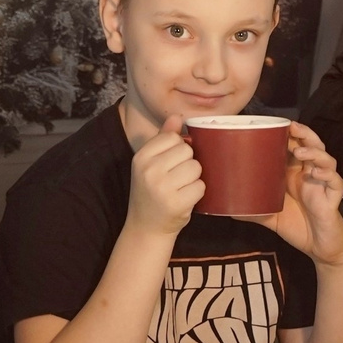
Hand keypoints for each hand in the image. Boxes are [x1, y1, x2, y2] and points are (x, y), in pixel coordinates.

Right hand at [125, 116, 203, 237]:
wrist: (145, 227)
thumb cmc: (151, 192)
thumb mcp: (150, 163)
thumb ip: (163, 138)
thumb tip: (177, 116)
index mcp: (141, 156)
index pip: (173, 137)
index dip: (178, 149)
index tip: (170, 163)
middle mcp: (149, 170)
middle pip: (187, 151)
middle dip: (188, 163)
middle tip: (176, 179)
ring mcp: (162, 188)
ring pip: (196, 167)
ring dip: (194, 178)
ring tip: (181, 188)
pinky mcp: (176, 204)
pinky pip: (201, 186)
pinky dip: (197, 193)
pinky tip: (185, 199)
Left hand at [238, 122, 342, 264]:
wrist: (318, 248)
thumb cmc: (296, 227)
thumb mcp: (269, 217)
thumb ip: (253, 211)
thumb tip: (227, 210)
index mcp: (294, 174)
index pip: (292, 147)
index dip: (287, 135)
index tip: (273, 126)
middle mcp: (309, 174)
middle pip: (311, 146)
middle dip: (303, 134)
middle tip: (291, 126)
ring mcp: (322, 184)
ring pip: (325, 158)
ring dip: (314, 151)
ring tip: (299, 151)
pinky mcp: (333, 197)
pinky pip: (335, 181)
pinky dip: (327, 174)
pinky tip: (316, 172)